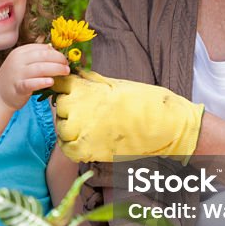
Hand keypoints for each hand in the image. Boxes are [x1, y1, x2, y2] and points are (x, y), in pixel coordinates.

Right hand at [0, 44, 69, 109]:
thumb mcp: (23, 63)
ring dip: (56, 69)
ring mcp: (17, 74)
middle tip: (67, 66)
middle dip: (58, 59)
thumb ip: (36, 57)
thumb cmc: (15, 78)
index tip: (64, 59)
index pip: (41, 48)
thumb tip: (54, 51)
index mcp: (20, 52)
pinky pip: (31, 83)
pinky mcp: (18, 87)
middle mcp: (18, 60)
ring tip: (65, 72)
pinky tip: (51, 82)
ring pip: (40, 68)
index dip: (55, 52)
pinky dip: (42, 82)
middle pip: (43, 56)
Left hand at [51, 70, 203, 161]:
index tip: (71, 93)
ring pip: (62, 129)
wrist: (164, 126)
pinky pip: (68, 150)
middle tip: (84, 113)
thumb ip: (93, 82)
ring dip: (69, 129)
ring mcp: (82, 129)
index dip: (64, 89)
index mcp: (87, 88)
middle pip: (60, 107)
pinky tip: (84, 144)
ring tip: (85, 129)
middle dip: (69, 110)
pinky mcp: (89, 150)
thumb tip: (78, 75)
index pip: (60, 85)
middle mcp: (80, 107)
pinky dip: (72, 148)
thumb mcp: (116, 85)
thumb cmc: (145, 102)